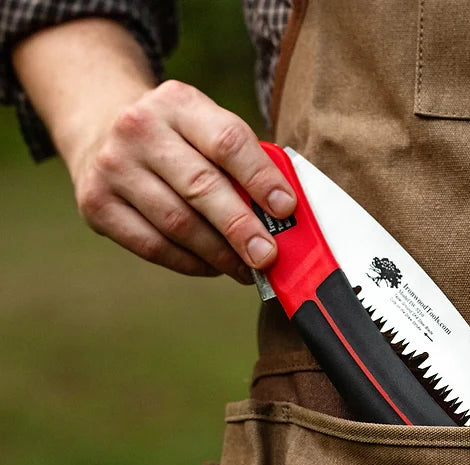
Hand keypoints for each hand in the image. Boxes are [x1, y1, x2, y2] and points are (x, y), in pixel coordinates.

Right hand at [68, 79, 295, 282]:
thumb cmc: (178, 140)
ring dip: (219, 254)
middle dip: (241, 227)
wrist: (100, 129)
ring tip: (247, 268)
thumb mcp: (205, 127)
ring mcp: (112, 167)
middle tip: (267, 256)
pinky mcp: (96, 205)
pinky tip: (213, 267)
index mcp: (177, 103)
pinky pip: (153, 246)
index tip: (286, 209)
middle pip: (201, 186)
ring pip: (177, 223)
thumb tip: (285, 218)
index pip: (227, 141)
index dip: (261, 178)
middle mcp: (138, 129)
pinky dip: (190, 263)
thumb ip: (244, 162)